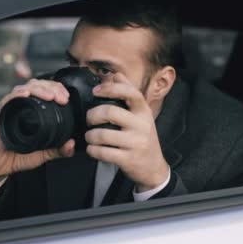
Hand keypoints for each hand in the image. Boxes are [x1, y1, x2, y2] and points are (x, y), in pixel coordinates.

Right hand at [0, 79, 75, 186]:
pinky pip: (7, 101)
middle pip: (36, 85)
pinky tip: (25, 95)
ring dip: (38, 89)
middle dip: (51, 87)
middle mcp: (23, 107)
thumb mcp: (44, 154)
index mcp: (34, 111)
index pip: (46, 90)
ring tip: (49, 96)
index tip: (66, 98)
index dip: (57, 89)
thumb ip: (58, 150)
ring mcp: (12, 110)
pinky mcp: (1, 116)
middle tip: (61, 97)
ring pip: (24, 89)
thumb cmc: (19, 155)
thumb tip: (71, 144)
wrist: (0, 166)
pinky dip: (16, 95)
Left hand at [85, 73, 168, 191]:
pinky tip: (92, 149)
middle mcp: (141, 125)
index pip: (130, 93)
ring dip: (90, 136)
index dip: (110, 88)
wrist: (153, 168)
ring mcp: (135, 143)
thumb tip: (117, 75)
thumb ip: (129, 95)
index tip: (96, 91)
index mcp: (144, 112)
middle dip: (92, 115)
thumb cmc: (143, 138)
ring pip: (103, 135)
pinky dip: (92, 151)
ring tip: (89, 137)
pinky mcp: (128, 159)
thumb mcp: (141, 116)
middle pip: (110, 112)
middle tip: (88, 119)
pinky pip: (103, 153)